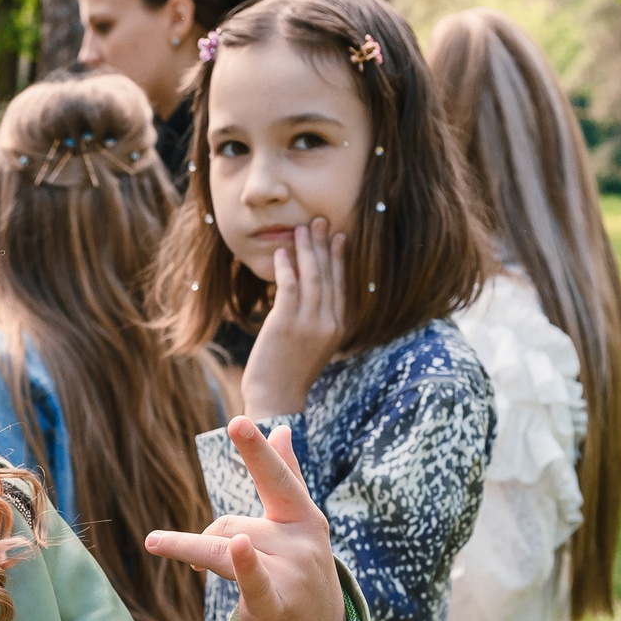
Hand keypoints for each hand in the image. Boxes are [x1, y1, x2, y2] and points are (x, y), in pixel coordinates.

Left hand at [146, 419, 349, 620]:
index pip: (277, 478)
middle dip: (207, 537)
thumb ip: (289, 475)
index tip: (238, 421)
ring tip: (154, 542)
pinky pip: (254, 581)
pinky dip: (246, 565)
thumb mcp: (300, 523)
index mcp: (305, 516)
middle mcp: (301, 542)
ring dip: (188, 548)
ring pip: (223, 548)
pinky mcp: (277, 605)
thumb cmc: (301, 570)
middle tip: (168, 542)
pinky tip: (240, 547)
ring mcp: (293, 573)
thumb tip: (282, 428)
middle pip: (230, 524)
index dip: (256, 451)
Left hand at [239, 219, 345, 418]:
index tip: (340, 236)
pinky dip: (288, 266)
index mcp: (340, 328)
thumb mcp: (314, 345)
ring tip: (302, 229)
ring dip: (308, 249)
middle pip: (331, 275)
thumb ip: (318, 320)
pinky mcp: (286, 323)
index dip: (341, 258)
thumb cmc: (290, 373)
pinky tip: (284, 252)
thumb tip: (309, 291)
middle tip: (320, 221)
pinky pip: (290, 286)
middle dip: (326, 245)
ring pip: (313, 276)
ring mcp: (309, 323)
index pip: (343, 285)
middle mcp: (330, 323)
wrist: (276, 399)